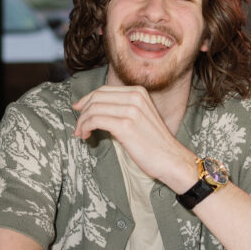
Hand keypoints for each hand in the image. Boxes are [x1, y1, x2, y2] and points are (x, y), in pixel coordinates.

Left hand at [72, 85, 195, 191]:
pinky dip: (85, 127)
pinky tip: (86, 136)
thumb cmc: (155, 143)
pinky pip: (95, 120)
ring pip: (93, 109)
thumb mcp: (141, 116)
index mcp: (138, 92)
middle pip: (96, 97)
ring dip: (82, 122)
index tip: (79, 109)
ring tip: (81, 133)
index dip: (87, 99)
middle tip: (78, 125)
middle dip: (83, 111)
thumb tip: (97, 109)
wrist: (171, 159)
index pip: (104, 90)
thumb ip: (124, 109)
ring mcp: (130, 110)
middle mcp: (135, 97)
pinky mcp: (125, 125)